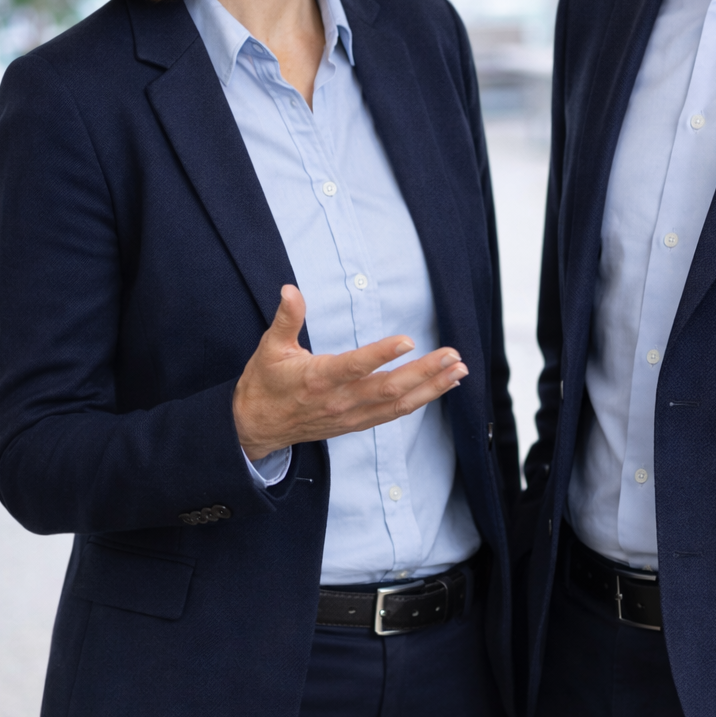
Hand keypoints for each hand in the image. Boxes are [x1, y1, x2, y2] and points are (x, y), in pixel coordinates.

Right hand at [233, 285, 467, 460]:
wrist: (257, 427)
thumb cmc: (265, 384)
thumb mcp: (270, 348)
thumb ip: (286, 318)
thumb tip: (290, 289)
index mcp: (318, 379)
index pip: (355, 366)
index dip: (382, 354)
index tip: (408, 341)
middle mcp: (340, 400)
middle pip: (389, 388)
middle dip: (425, 372)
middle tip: (453, 356)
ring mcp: (351, 415)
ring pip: (398, 404)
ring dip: (431, 388)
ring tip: (458, 371)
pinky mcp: (357, 423)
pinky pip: (394, 413)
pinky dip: (420, 400)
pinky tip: (440, 387)